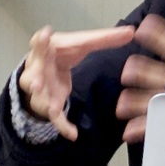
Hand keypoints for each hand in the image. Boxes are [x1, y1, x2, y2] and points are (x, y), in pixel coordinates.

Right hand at [17, 25, 135, 140]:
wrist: (45, 71)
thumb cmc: (61, 54)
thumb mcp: (80, 45)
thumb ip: (104, 39)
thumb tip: (131, 32)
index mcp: (45, 49)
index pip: (39, 43)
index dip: (40, 40)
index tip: (45, 34)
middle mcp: (37, 69)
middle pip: (33, 74)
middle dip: (34, 78)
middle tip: (37, 82)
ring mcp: (40, 88)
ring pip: (38, 98)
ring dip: (44, 103)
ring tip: (51, 108)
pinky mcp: (48, 103)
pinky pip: (53, 116)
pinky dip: (62, 126)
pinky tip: (73, 134)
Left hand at [113, 18, 164, 141]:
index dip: (154, 34)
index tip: (141, 28)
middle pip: (149, 72)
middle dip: (135, 72)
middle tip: (128, 74)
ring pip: (149, 99)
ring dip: (130, 102)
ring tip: (122, 105)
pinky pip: (156, 124)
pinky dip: (139, 128)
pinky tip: (128, 132)